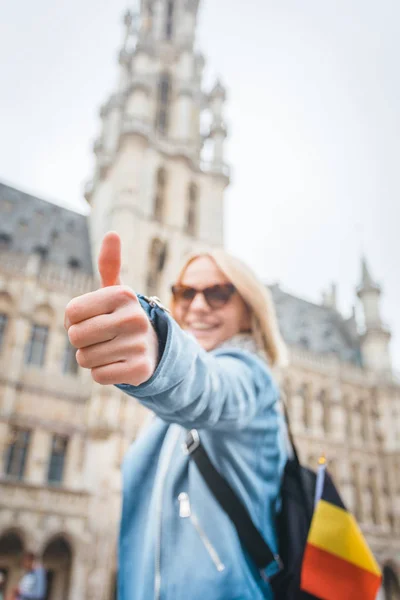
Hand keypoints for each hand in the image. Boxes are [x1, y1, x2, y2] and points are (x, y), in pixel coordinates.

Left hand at [65, 232, 158, 385]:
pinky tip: (118, 364)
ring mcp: (138, 344)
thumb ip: (110, 265)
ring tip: (110, 350)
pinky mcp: (140, 369)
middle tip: (101, 337)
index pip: (71, 313)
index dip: (74, 320)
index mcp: (124, 295)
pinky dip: (102, 373)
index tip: (92, 319)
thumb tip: (112, 233)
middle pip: (75, 336)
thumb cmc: (123, 317)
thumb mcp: (116, 291)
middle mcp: (134, 317)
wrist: (154, 349)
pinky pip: (98, 375)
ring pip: (85, 358)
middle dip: (82, 341)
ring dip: (91, 358)